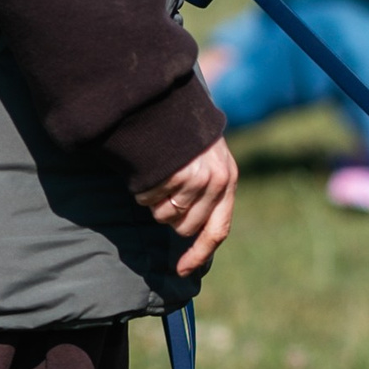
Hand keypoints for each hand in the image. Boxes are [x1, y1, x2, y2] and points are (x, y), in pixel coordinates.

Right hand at [134, 137, 237, 276]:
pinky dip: (141, 188)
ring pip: (163, 215)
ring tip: (156, 172)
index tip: (182, 271)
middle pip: (185, 227)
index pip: (218, 229)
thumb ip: (206, 191)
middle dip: (169, 215)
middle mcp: (216, 182)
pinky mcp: (174, 172)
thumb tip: (190, 233)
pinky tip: (146, 167)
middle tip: (164, 188)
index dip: (199, 253)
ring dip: (154, 200)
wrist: (167, 98)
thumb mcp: (208, 159)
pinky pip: (148, 199)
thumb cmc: (184, 132)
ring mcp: (195, 178)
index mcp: (227, 181)